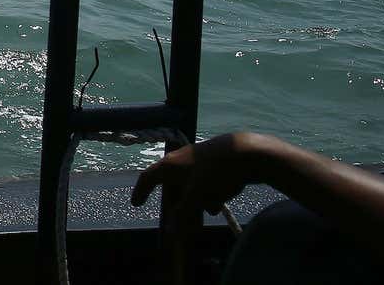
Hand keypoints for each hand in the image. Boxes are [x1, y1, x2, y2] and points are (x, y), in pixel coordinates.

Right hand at [131, 131, 273, 214]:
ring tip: (206, 212)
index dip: (141, 191)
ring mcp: (198, 160)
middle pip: (173, 186)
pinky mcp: (214, 161)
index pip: (148, 178)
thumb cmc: (215, 171)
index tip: (136, 204)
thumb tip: (172, 232)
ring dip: (195, 201)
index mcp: (170, 165)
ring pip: (191, 185)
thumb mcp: (197, 195)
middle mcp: (180, 161)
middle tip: (181, 220)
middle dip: (178, 205)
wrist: (247, 152)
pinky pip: (204, 181)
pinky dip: (208, 193)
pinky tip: (220, 200)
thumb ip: (184, 214)